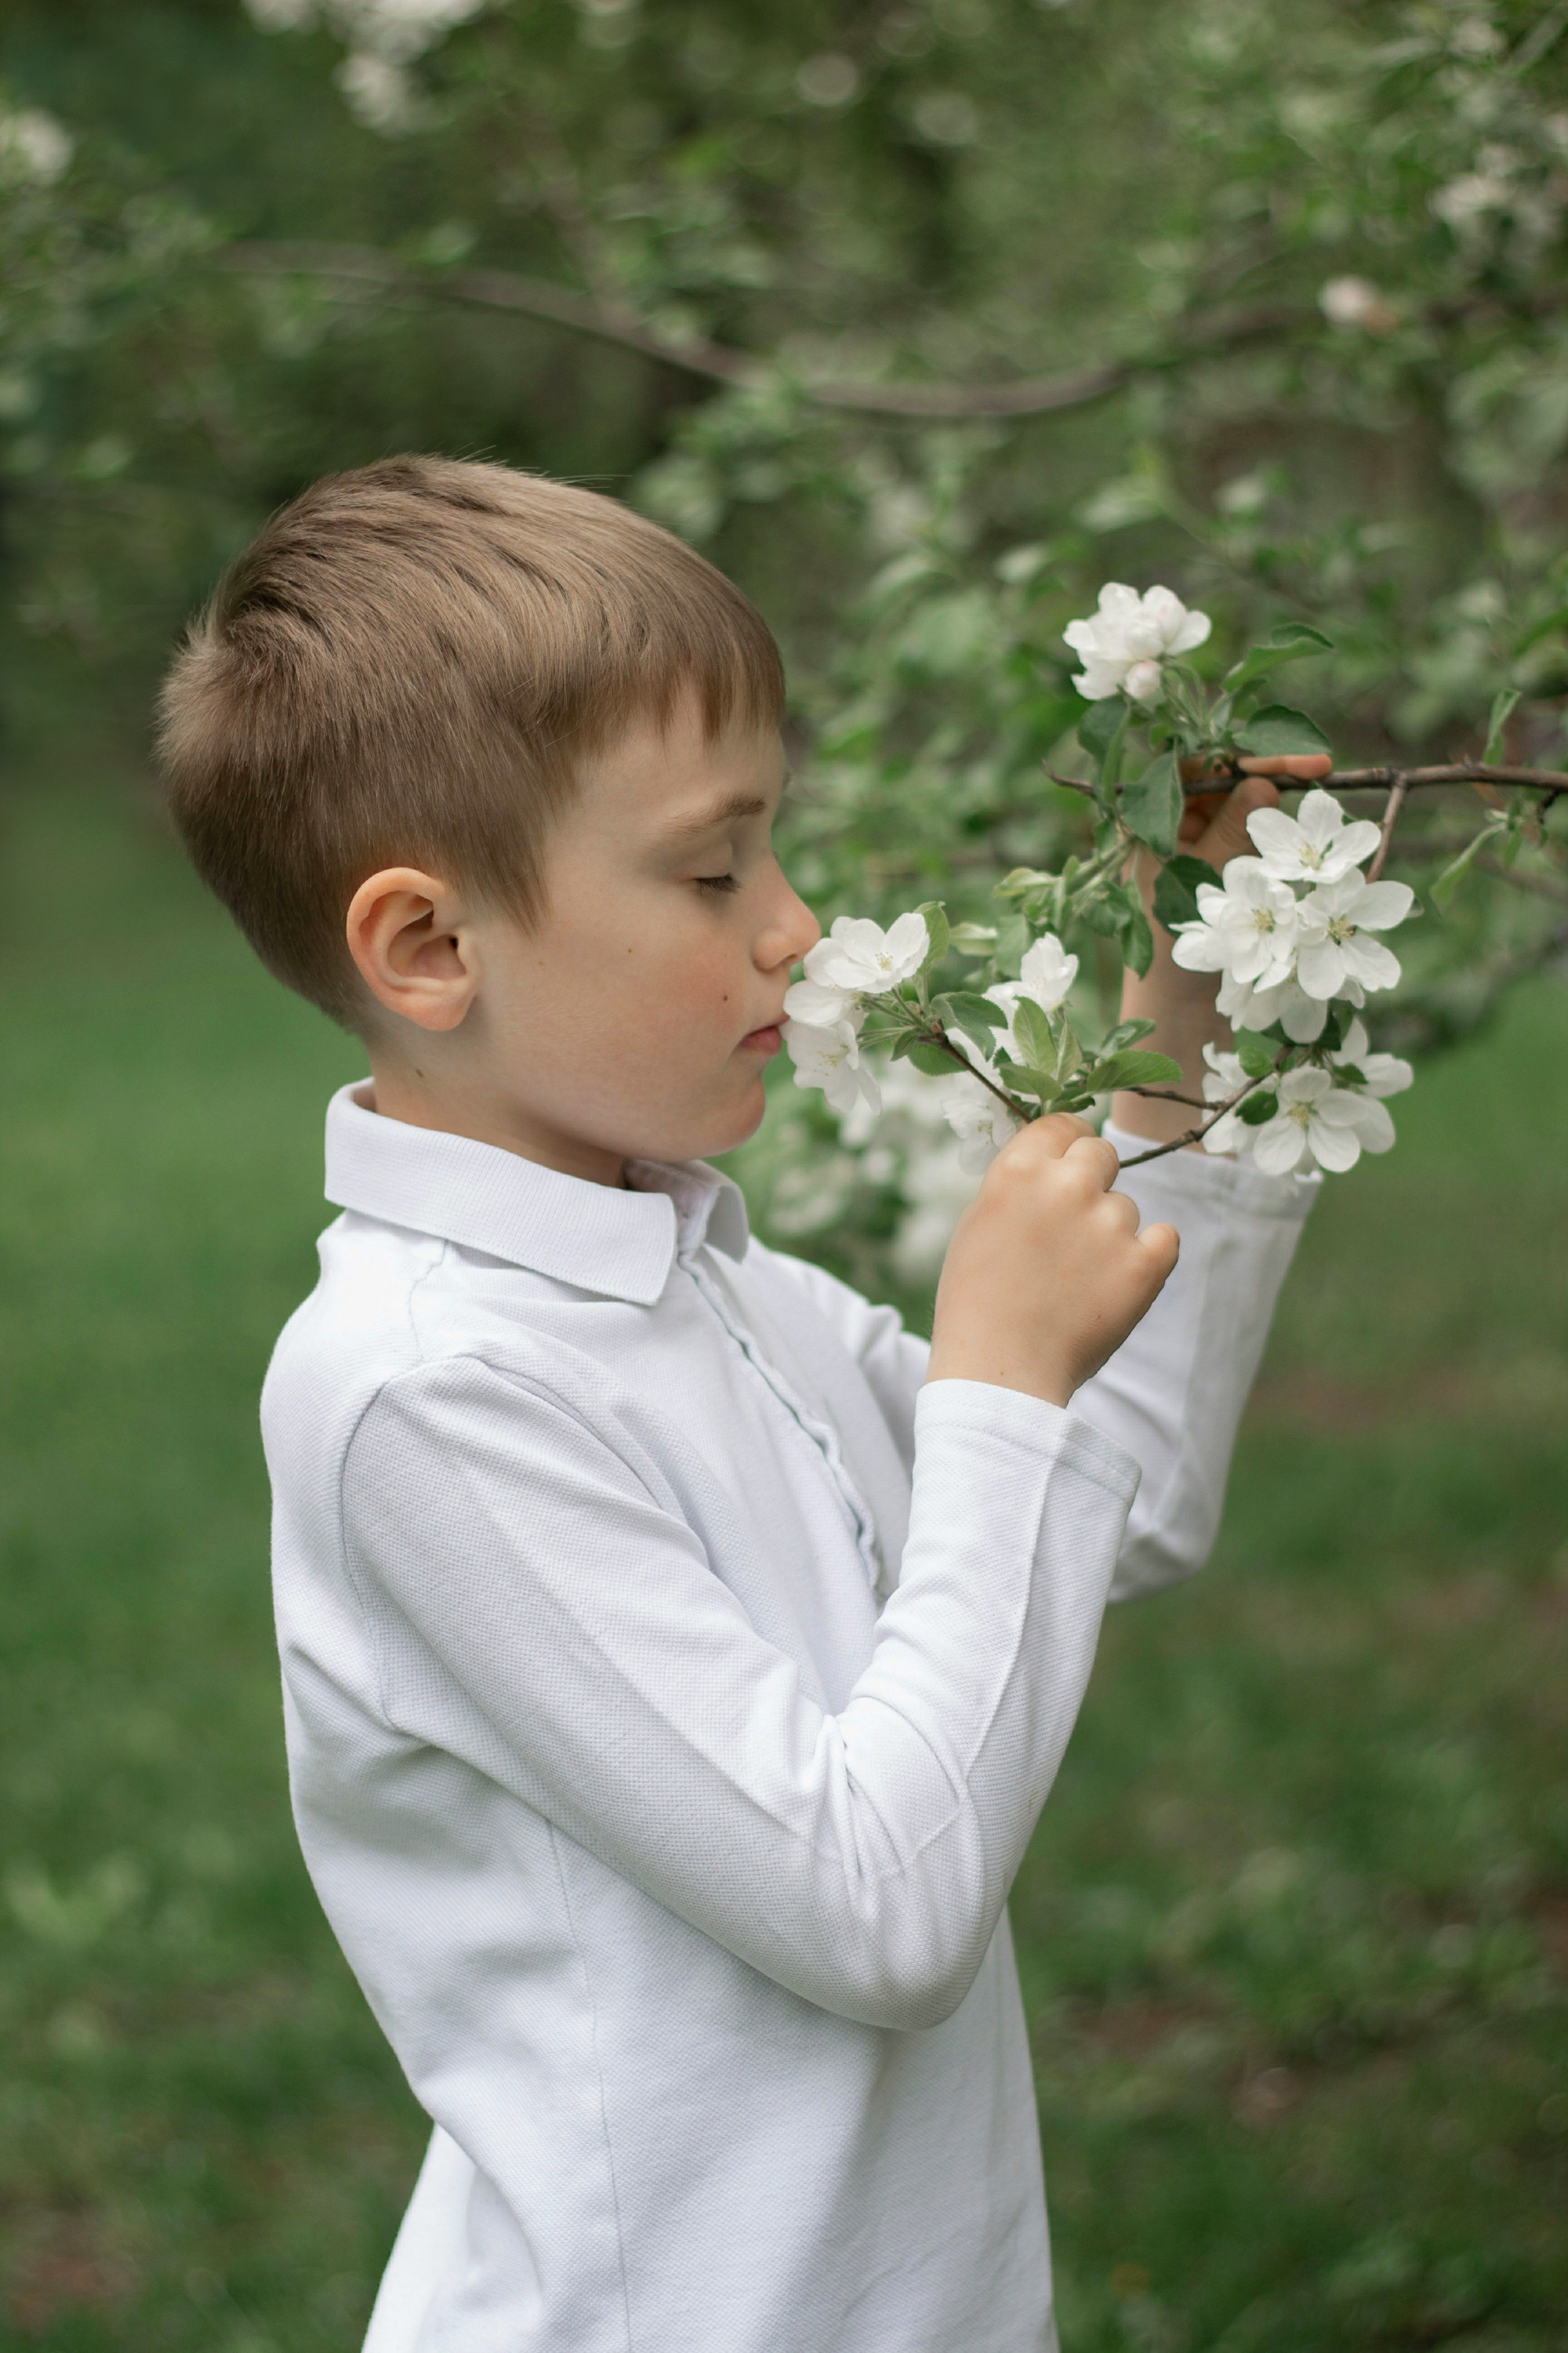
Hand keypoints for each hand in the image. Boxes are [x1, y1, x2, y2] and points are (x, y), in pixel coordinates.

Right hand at [927, 1114, 1178, 1406]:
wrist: (1000, 1371)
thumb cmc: (978, 1302)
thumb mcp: (981, 1223)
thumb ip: (1020, 1184)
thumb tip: (1057, 1164)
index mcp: (1018, 1170)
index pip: (1063, 1123)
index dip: (1068, 1146)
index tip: (1068, 1170)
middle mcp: (1066, 1186)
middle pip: (1102, 1152)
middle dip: (1093, 1181)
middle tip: (1074, 1229)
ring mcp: (1110, 1223)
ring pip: (1127, 1207)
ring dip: (1111, 1234)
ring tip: (1076, 1281)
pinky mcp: (1145, 1264)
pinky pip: (1166, 1238)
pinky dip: (1149, 1258)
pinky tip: (1118, 1283)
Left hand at [1110, 753, 1331, 1145]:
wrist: (1186, 1016)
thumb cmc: (1183, 950)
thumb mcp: (1209, 884)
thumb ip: (1232, 832)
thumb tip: (1263, 783)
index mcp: (1150, 826)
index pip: (1197, 769)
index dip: (1246, 759)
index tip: (1297, 763)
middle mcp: (1172, 832)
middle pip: (1226, 785)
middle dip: (1273, 779)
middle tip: (1325, 773)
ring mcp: (1198, 853)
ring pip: (1244, 813)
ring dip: (1281, 809)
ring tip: (1324, 809)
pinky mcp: (1224, 876)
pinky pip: (1254, 843)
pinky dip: (1282, 840)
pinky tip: (1315, 839)